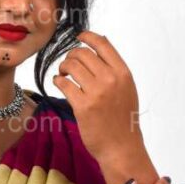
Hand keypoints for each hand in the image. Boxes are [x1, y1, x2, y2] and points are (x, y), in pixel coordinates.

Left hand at [52, 29, 143, 163]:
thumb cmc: (123, 119)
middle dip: (71, 56)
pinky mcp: (82, 106)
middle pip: (82, 53)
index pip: (102, 44)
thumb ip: (115, 69)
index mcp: (123, 73)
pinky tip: (60, 84)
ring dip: (63, 67)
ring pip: (71, 66)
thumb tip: (100, 43)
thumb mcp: (127, 89)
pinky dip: (57, 81)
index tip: (79, 37)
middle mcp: (111, 80)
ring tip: (63, 75)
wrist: (121, 147)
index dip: (87, 36)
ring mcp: (96, 93)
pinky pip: (64, 84)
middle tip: (68, 65)